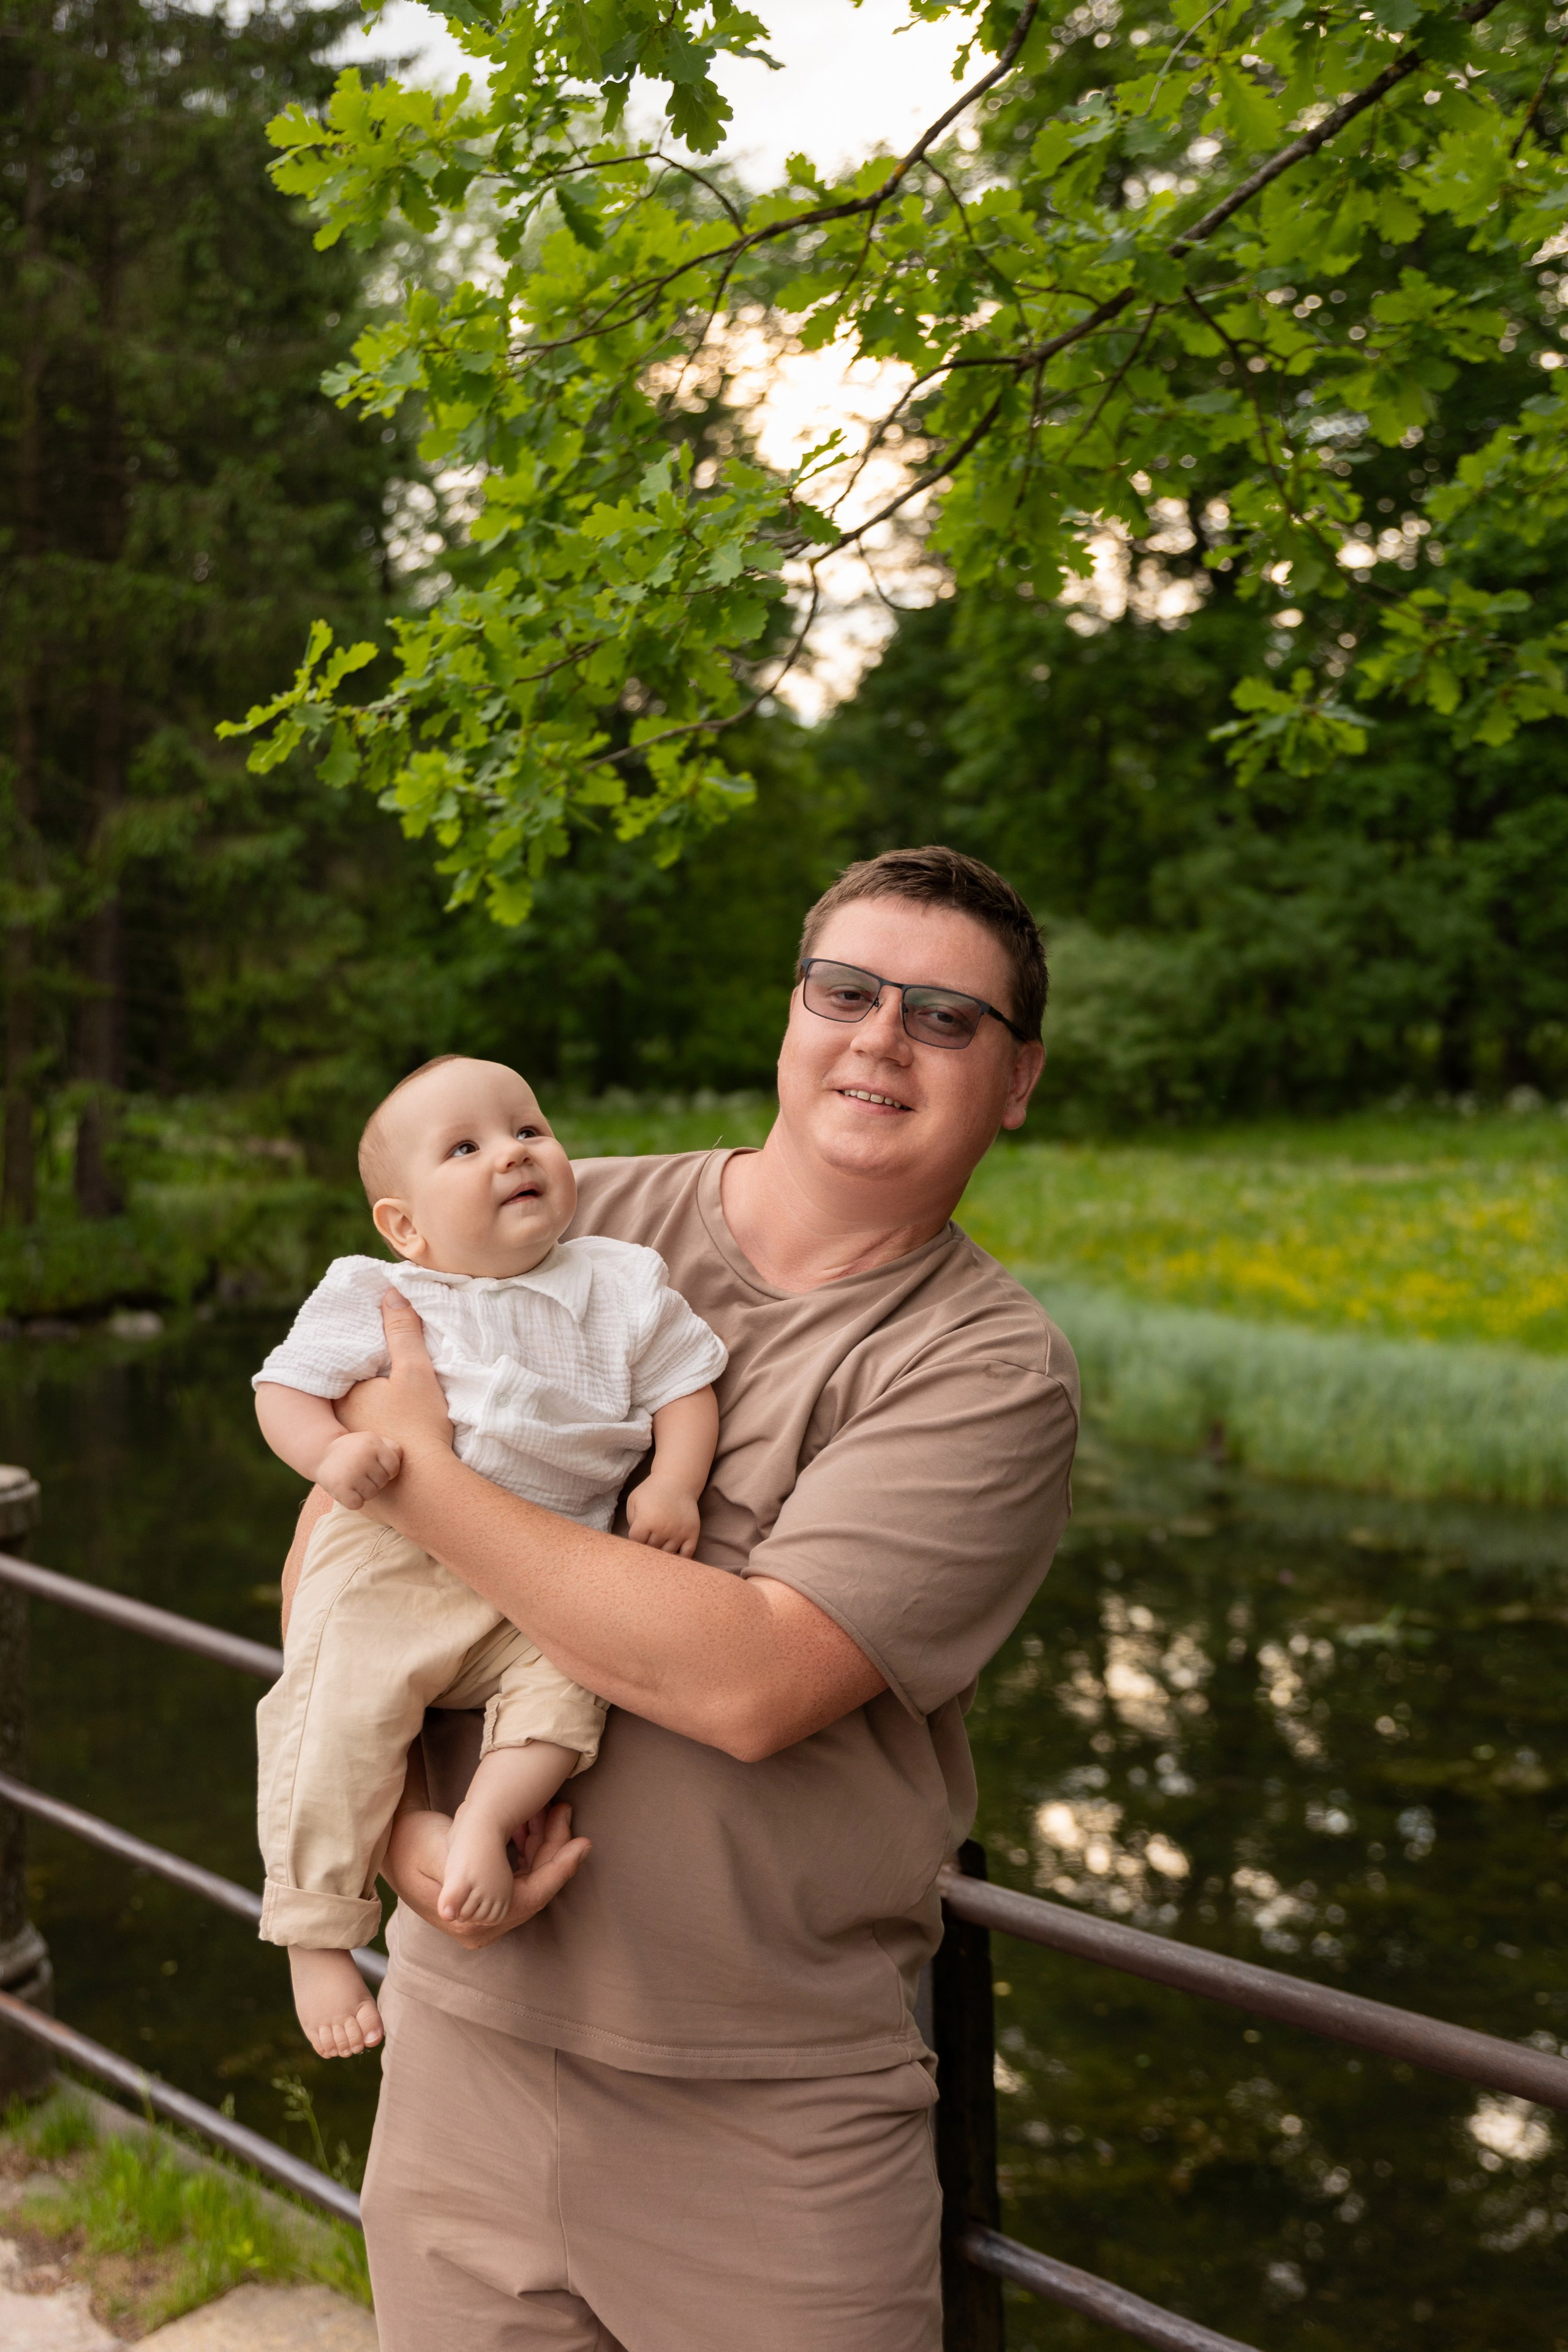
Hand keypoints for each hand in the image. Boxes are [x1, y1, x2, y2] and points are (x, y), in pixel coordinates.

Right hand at [316, 1430, 401, 1509]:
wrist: (321, 1454)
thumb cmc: (355, 1451)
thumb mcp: (372, 1441)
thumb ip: (391, 1448)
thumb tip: (399, 1459)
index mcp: (372, 1443)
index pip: (393, 1467)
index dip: (387, 1471)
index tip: (375, 1467)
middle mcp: (362, 1456)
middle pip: (382, 1481)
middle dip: (373, 1480)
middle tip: (359, 1472)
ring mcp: (351, 1473)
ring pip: (371, 1494)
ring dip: (363, 1491)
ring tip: (352, 1479)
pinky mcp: (340, 1487)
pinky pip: (357, 1504)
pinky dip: (352, 1501)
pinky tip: (346, 1489)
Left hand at [336, 1294, 454, 1475]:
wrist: (426, 1492)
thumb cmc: (419, 1428)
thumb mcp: (415, 1372)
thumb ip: (402, 1332)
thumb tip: (392, 1293)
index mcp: (343, 1398)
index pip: (340, 1370)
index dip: (351, 1361)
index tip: (365, 1358)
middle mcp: (335, 1427)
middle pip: (342, 1399)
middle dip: (353, 1391)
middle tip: (372, 1383)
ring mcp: (346, 1456)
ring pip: (349, 1428)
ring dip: (360, 1420)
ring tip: (379, 1409)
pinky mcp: (360, 1480)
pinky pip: (361, 1453)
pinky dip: (369, 1445)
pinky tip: (386, 1442)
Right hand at [381, 1800, 588, 1949]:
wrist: (391, 1841)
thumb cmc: (412, 1842)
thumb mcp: (435, 1854)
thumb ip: (454, 1880)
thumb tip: (451, 1910)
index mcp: (472, 1922)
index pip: (531, 1898)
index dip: (560, 1870)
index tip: (583, 1844)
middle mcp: (481, 1928)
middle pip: (534, 1889)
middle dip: (554, 1850)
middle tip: (566, 1812)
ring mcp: (483, 1918)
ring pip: (528, 1881)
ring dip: (542, 1846)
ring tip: (553, 1810)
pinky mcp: (484, 1903)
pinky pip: (518, 1879)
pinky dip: (527, 1851)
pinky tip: (531, 1824)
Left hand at [625, 1476, 701, 1557]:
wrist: (677, 1481)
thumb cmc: (652, 1491)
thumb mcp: (634, 1501)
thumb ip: (630, 1522)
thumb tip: (635, 1542)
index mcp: (646, 1521)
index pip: (636, 1543)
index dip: (634, 1541)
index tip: (637, 1537)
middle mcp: (663, 1529)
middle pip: (651, 1551)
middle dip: (647, 1548)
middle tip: (646, 1544)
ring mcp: (679, 1532)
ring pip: (667, 1555)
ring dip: (661, 1553)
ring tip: (658, 1547)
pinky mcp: (692, 1533)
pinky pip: (686, 1555)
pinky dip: (680, 1559)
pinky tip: (673, 1556)